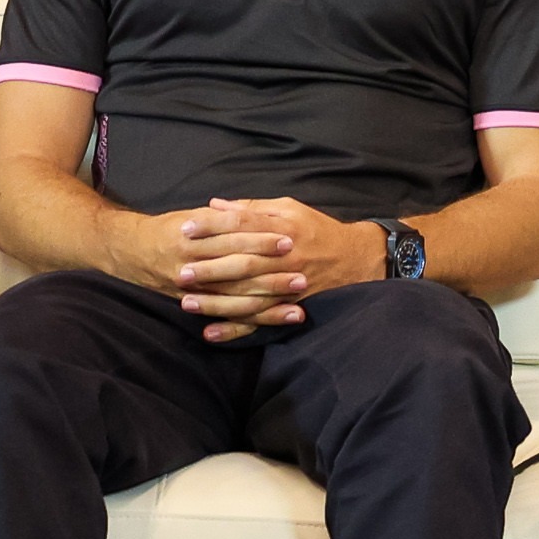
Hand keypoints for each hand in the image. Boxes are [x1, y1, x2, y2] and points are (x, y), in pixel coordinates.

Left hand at [157, 196, 367, 341]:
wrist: (357, 259)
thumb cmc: (318, 229)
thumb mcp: (289, 208)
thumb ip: (252, 207)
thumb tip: (215, 205)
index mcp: (283, 229)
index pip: (242, 225)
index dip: (213, 226)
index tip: (186, 229)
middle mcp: (285, 258)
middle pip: (243, 264)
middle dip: (210, 268)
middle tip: (181, 271)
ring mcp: (288, 286)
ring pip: (248, 296)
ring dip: (216, 303)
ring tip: (186, 304)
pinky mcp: (291, 306)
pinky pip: (260, 321)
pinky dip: (236, 330)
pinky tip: (212, 333)